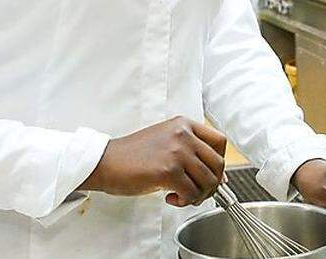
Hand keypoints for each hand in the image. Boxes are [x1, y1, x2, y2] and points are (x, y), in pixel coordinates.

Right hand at [80, 116, 225, 206]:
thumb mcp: (166, 142)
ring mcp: (177, 151)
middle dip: (212, 184)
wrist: (105, 161)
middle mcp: (184, 134)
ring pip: (208, 181)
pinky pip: (192, 193)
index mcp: (184, 124)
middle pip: (218, 164)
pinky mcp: (168, 171)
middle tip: (197, 192)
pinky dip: (185, 201)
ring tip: (182, 196)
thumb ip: (190, 152)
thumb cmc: (132, 155)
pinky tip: (171, 198)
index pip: (220, 142)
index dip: (219, 163)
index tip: (212, 175)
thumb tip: (217, 176)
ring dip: (198, 195)